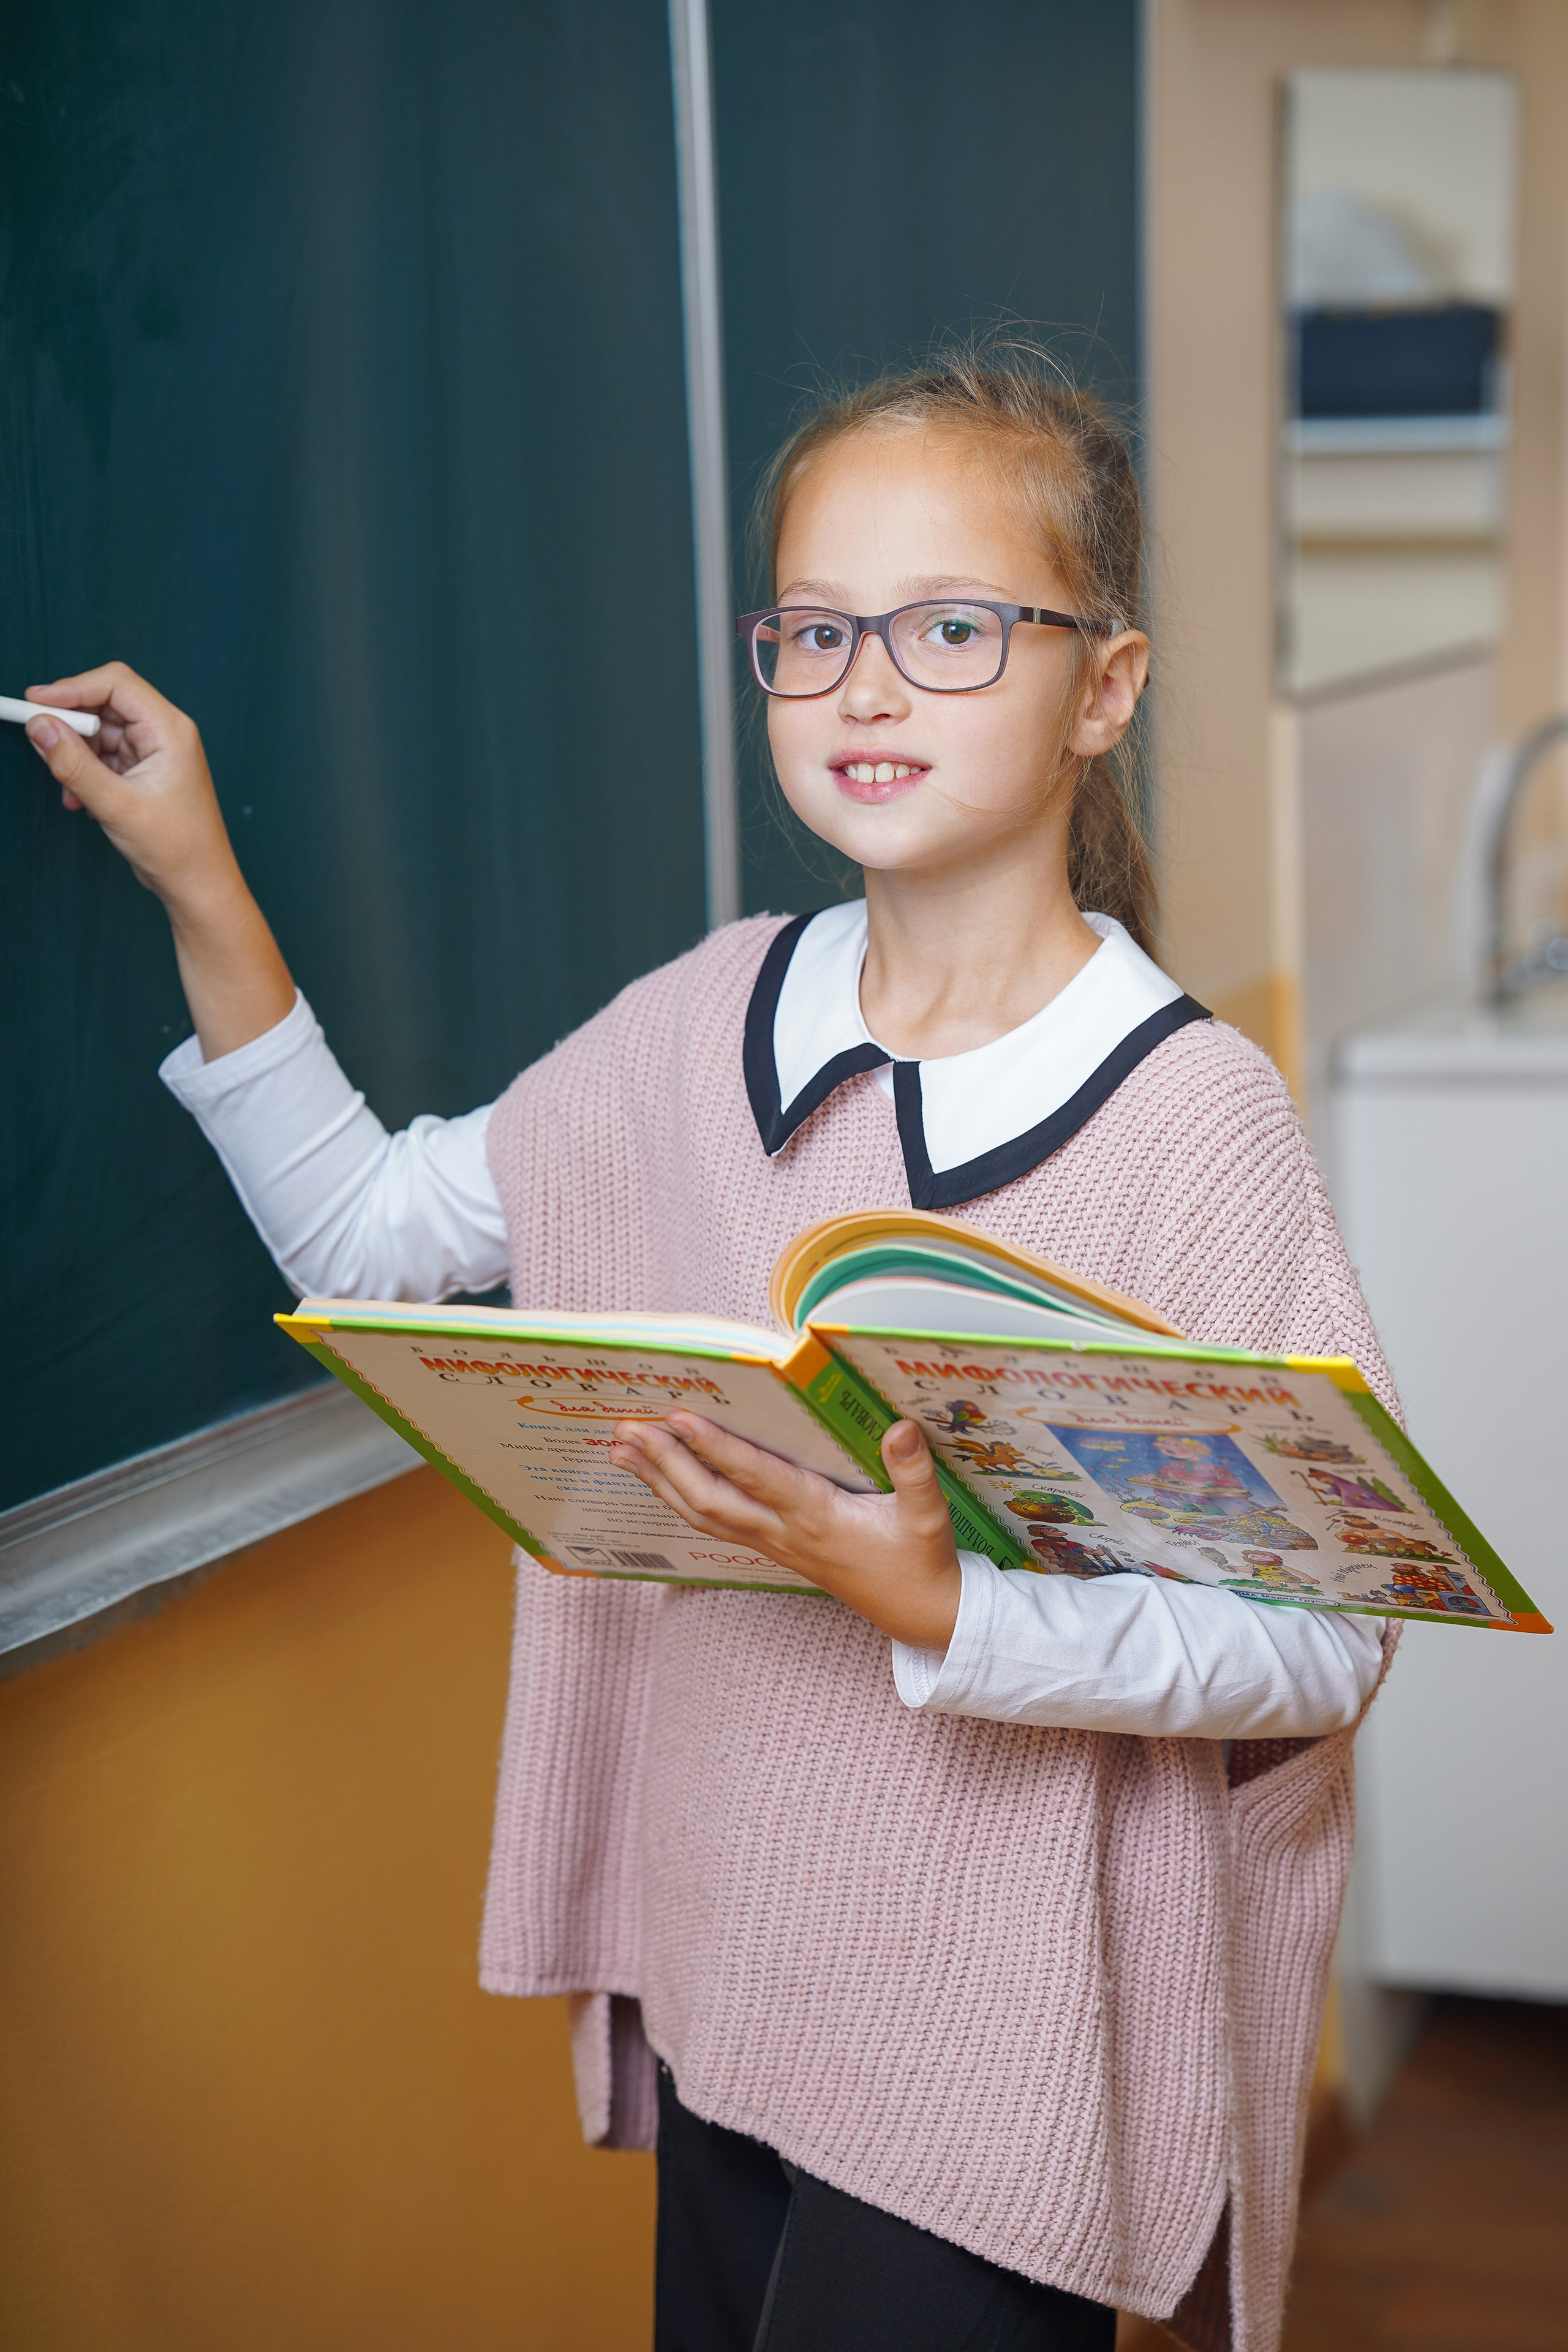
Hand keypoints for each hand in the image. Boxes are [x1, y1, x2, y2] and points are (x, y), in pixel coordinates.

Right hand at [24, 661, 293, 1057]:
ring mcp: (155, 753)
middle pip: (106, 703)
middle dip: (72, 723)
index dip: (72, 687)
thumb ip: (74, 764)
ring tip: (71, 789)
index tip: (35, 703)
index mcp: (170, 730)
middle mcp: (165, 734)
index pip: (116, 684)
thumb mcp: (116, 805)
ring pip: (102, 733)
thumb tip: (41, 727)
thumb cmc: (177, 849)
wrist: (199, 887)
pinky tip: (82, 801)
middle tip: (41, 740)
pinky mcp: (144, 772)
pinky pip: (105, 757)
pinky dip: (86, 773)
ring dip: (77, 755)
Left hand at [610, 1411, 962, 1649]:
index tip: (678, 1417)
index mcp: (817, 1516)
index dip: (716, 1447)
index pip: (755, 1477)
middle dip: (665, 1464)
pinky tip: (661, 1480)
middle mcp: (784, 1531)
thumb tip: (900, 1427)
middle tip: (626, 1429)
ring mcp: (774, 1544)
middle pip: (709, 1500)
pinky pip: (715, 1524)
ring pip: (702, 1515)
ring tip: (622, 1451)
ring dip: (659, 1481)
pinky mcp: (773, 1549)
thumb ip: (914, 1471)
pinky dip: (680, 1499)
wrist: (919, 1614)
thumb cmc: (920, 1560)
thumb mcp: (929, 1516)